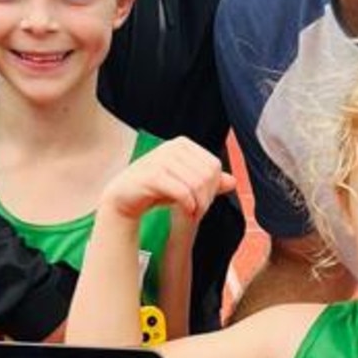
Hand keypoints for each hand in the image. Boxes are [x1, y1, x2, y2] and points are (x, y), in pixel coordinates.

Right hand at [101, 137, 235, 221]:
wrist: (123, 197)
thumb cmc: (156, 190)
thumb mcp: (185, 184)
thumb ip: (207, 182)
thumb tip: (233, 181)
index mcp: (182, 144)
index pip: (213, 165)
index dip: (214, 187)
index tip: (204, 203)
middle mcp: (172, 147)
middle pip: (207, 174)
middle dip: (207, 197)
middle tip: (198, 211)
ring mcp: (161, 158)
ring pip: (196, 183)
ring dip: (199, 204)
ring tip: (193, 214)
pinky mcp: (152, 175)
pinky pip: (182, 191)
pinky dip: (188, 205)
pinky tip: (186, 211)